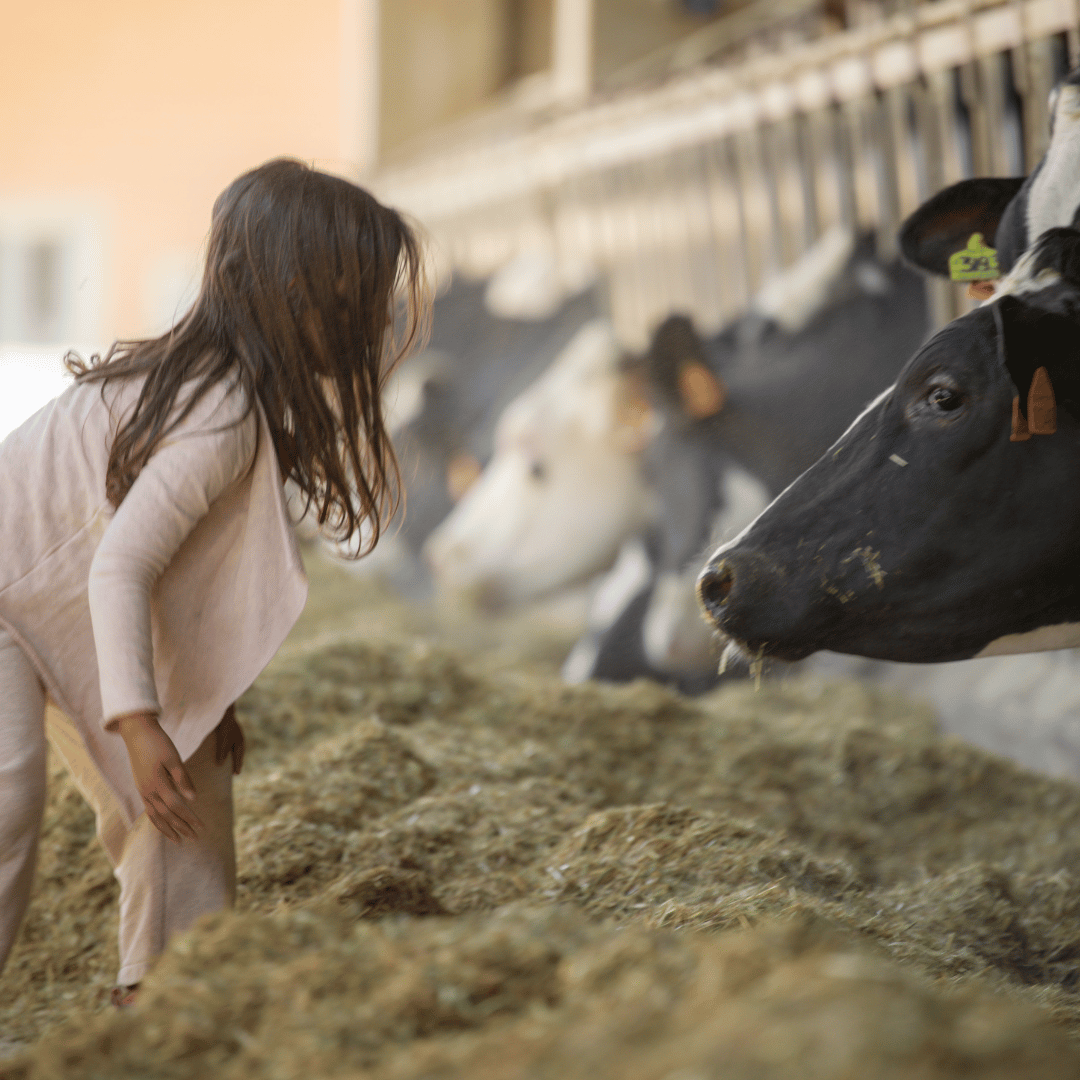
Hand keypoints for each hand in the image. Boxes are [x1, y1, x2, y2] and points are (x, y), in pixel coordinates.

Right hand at [117, 712, 203, 842]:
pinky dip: (157, 820)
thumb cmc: (159, 742)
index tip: (202, 827)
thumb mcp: (174, 757)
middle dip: (181, 827)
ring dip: (167, 829)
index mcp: (157, 783)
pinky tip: (164, 824)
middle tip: (195, 838)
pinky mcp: (141, 787)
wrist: (137, 732)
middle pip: (167, 814)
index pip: (177, 806)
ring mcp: (142, 790)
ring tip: (178, 840)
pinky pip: (149, 809)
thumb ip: (182, 778)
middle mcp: (147, 791)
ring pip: (155, 816)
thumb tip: (193, 798)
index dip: (190, 818)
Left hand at [214, 703, 244, 774]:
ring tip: (229, 759)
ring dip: (232, 753)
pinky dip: (228, 747)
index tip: (237, 774)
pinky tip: (222, 747)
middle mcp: (239, 738)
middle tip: (235, 769)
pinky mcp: (228, 728)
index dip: (238, 765)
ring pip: (234, 746)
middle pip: (239, 752)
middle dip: (237, 760)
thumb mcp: (223, 740)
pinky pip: (229, 741)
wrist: (224, 708)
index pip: (239, 757)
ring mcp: (234, 732)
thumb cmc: (225, 725)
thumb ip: (222, 752)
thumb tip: (220, 765)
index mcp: (240, 742)